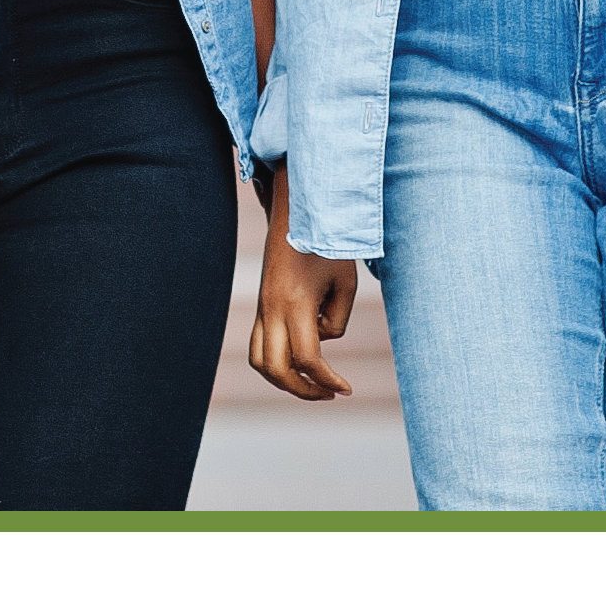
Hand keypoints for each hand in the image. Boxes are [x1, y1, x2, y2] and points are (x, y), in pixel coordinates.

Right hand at [250, 180, 357, 401]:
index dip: (328, 380)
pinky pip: (258, 346)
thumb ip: (336, 321)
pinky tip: (300, 361)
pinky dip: (275, 363)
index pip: (308, 359)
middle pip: (276, 370)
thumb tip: (322, 342)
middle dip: (302, 390)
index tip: (347, 389)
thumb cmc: (327, 244)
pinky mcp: (261, 306)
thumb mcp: (345, 282)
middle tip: (330, 393)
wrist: (297, 212)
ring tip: (313, 384)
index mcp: (295, 303)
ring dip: (284, 380)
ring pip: (260, 362)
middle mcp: (272, 309)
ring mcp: (262, 308)